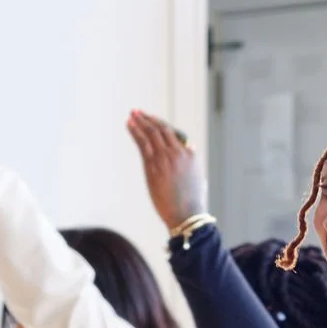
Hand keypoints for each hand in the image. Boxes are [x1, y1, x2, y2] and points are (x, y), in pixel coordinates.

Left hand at [127, 111, 206, 230]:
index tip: (153, 120)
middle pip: (161, 130)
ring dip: (140, 121)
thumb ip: (191, 161)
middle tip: (138, 112)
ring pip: (151, 133)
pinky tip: (129, 125)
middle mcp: (178, 152)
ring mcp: (165, 157)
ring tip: (132, 114)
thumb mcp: (197, 178)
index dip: (161, 125)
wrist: (186, 214)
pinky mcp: (152, 165)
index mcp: (190, 155)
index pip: (174, 134)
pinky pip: (143, 142)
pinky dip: (135, 131)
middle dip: (148, 119)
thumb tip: (189, 148)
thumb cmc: (192, 202)